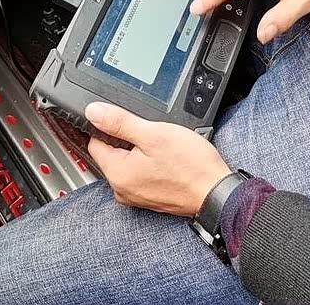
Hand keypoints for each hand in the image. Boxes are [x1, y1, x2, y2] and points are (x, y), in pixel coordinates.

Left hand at [85, 102, 230, 216]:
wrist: (217, 192)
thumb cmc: (191, 166)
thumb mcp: (153, 134)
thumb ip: (120, 122)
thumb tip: (93, 112)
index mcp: (117, 174)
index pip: (95, 142)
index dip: (109, 126)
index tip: (128, 121)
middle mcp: (122, 189)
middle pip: (111, 153)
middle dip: (127, 139)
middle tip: (151, 134)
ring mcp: (136, 195)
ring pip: (128, 162)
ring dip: (140, 150)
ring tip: (162, 148)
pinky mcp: (150, 197)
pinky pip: (141, 173)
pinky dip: (150, 163)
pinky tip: (166, 159)